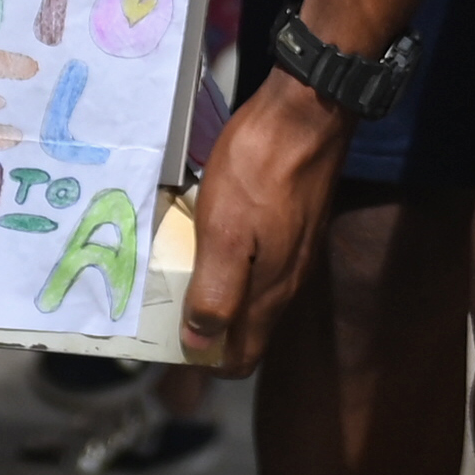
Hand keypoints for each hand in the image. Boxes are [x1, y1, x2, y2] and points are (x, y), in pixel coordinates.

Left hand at [177, 70, 354, 374]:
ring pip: (254, 294)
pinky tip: (210, 238)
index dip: (208, 361)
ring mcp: (295, 250)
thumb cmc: (261, 168)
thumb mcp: (224, 231)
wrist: (308, 113)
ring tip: (179, 271)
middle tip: (166, 306)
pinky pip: (260, 262)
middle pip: (247, 329)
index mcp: (270, 291)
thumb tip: (200, 343)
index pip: (242, 357)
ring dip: (219, 294)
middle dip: (209, 331)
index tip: (172, 344)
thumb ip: (216, 291)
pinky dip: (233, 263)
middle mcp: (288, 279)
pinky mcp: (294, 223)